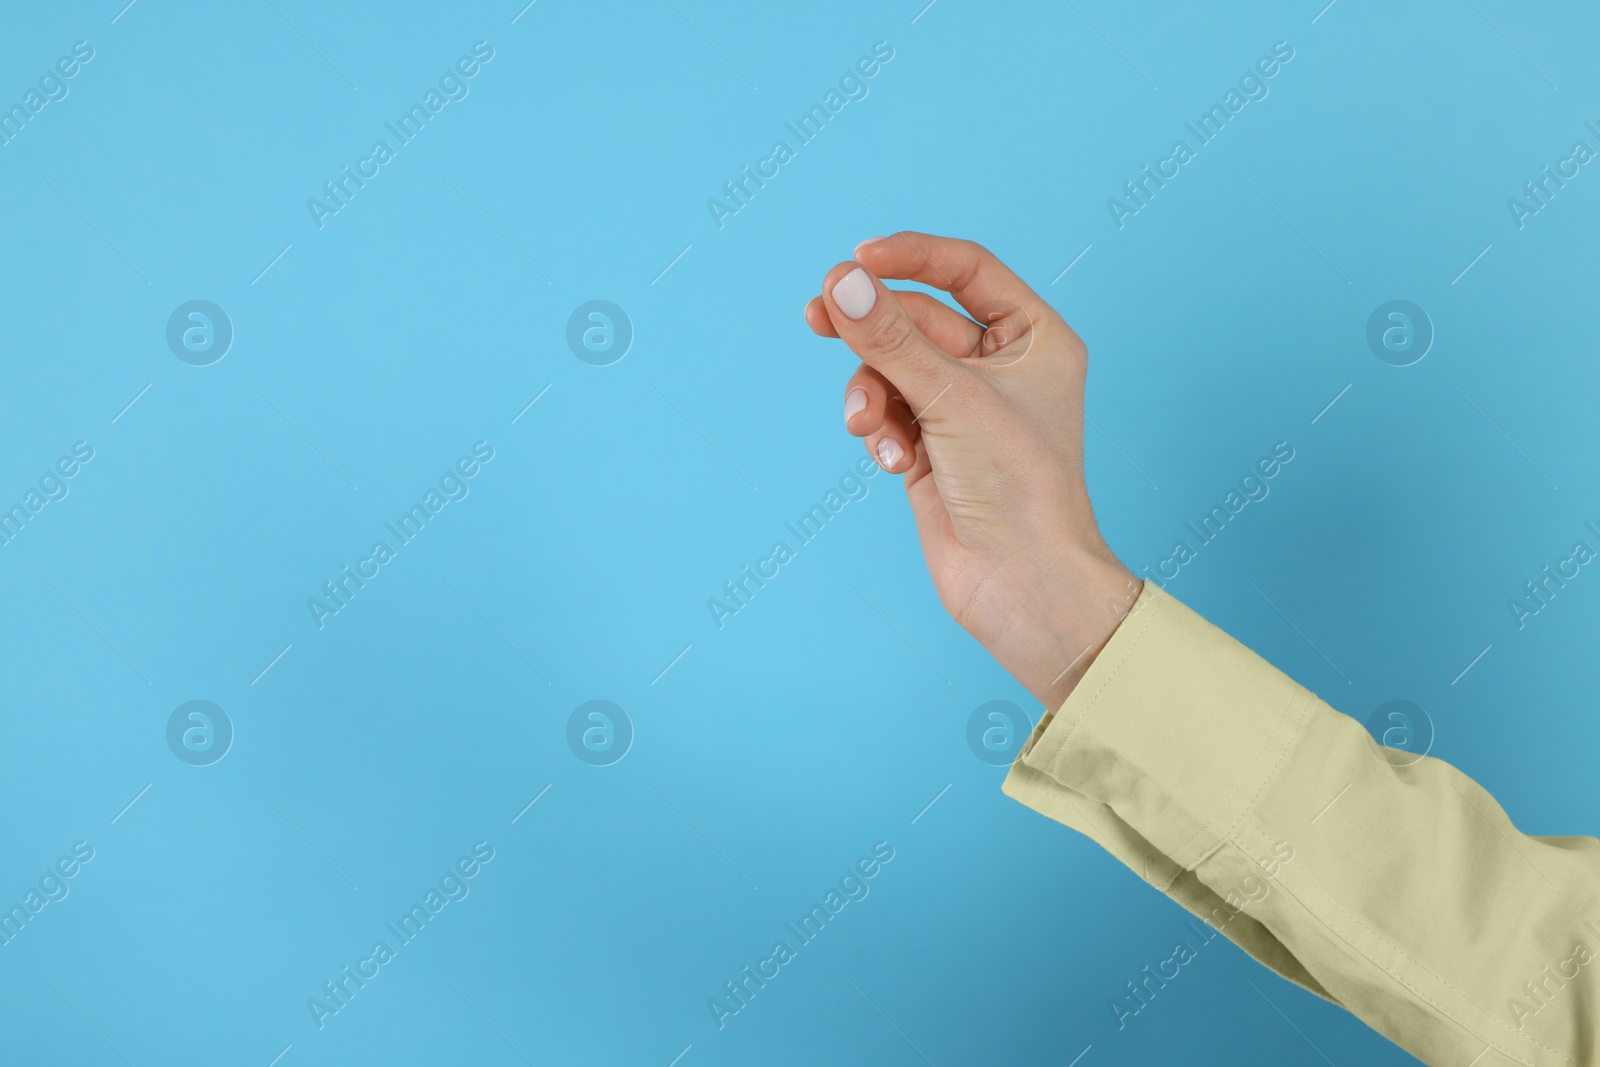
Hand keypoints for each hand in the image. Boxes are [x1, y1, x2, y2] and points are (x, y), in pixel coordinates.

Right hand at [804, 232, 1138, 709]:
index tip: (857, 258)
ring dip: (871, 393)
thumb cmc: (1020, 488)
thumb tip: (840, 282)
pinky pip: (886, 414)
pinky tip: (891, 462)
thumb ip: (889, 338)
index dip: (912, 257)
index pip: (966, 270)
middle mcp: (1000, 367)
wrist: (1020, 585)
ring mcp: (962, 409)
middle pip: (916, 320)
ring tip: (868, 426)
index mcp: (1034, 338)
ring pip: (892, 369)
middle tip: (817, 315)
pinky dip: (879, 432)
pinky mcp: (929, 448)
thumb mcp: (951, 398)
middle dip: (871, 329)